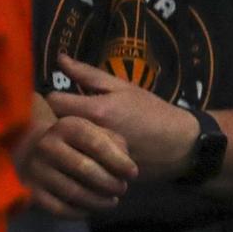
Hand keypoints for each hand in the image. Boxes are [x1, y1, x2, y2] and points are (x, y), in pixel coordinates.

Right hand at [20, 115, 138, 217]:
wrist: (35, 148)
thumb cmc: (78, 141)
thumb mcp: (97, 132)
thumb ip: (115, 143)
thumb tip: (125, 165)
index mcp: (67, 126)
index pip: (97, 145)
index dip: (119, 162)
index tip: (133, 173)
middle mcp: (47, 145)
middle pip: (85, 169)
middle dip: (110, 183)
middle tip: (122, 188)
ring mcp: (35, 169)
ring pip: (73, 192)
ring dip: (98, 201)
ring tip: (112, 200)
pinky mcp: (30, 190)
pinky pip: (58, 209)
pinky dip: (79, 212)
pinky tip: (91, 209)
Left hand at [45, 55, 201, 182]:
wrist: (180, 144)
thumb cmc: (152, 111)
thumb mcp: (124, 87)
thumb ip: (89, 74)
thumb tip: (60, 60)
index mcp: (96, 110)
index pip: (52, 101)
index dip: (54, 98)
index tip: (64, 98)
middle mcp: (91, 134)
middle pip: (53, 125)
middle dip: (58, 120)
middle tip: (70, 117)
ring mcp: (94, 156)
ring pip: (63, 145)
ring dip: (66, 140)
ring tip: (78, 135)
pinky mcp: (99, 171)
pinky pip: (76, 162)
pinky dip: (78, 156)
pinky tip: (88, 151)